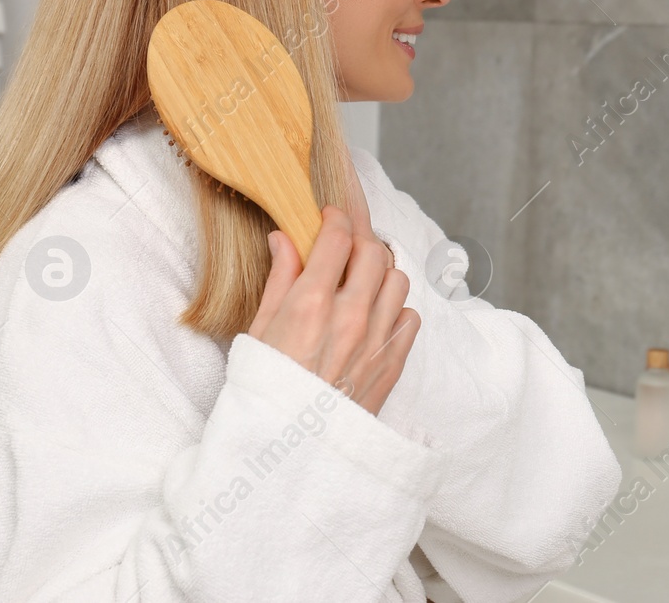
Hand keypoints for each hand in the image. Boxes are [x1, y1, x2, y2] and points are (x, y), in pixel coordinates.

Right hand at [248, 204, 419, 415]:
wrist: (288, 453)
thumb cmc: (264, 392)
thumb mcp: (258, 331)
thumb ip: (278, 280)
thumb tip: (284, 238)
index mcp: (311, 304)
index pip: (339, 238)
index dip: (336, 219)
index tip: (331, 216)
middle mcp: (351, 317)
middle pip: (375, 252)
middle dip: (360, 241)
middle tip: (345, 247)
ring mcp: (377, 340)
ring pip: (398, 280)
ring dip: (381, 273)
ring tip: (361, 282)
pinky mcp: (393, 364)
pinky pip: (410, 318)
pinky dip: (396, 310)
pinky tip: (374, 317)